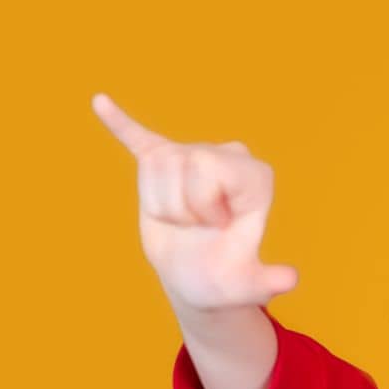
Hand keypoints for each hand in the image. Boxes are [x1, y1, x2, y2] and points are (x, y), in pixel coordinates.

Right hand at [91, 93, 297, 310]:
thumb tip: (289, 280)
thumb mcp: (246, 286)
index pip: (209, 169)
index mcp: (254, 175)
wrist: (197, 280)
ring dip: (159, 204)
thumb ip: (268, 282)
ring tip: (181, 220)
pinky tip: (100, 102)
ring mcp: (192, 157)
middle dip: (179, 206)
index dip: (204, 206)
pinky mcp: (161, 164)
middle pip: (179, 162)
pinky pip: (137, 137)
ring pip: (153, 165)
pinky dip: (119, 123)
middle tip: (198, 226)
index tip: (220, 226)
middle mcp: (227, 156)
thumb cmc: (226, 279)